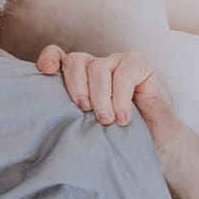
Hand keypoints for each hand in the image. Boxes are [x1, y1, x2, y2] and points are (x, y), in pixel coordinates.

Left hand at [35, 45, 180, 148]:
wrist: (156, 142)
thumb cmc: (117, 135)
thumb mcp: (86, 124)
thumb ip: (68, 113)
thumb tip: (43, 116)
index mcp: (78, 76)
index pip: (57, 56)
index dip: (49, 58)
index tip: (46, 71)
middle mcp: (95, 65)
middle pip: (75, 61)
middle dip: (76, 86)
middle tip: (84, 110)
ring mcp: (117, 62)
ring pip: (98, 68)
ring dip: (100, 96)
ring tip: (106, 120)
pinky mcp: (139, 65)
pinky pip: (124, 73)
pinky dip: (121, 97)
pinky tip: (122, 118)